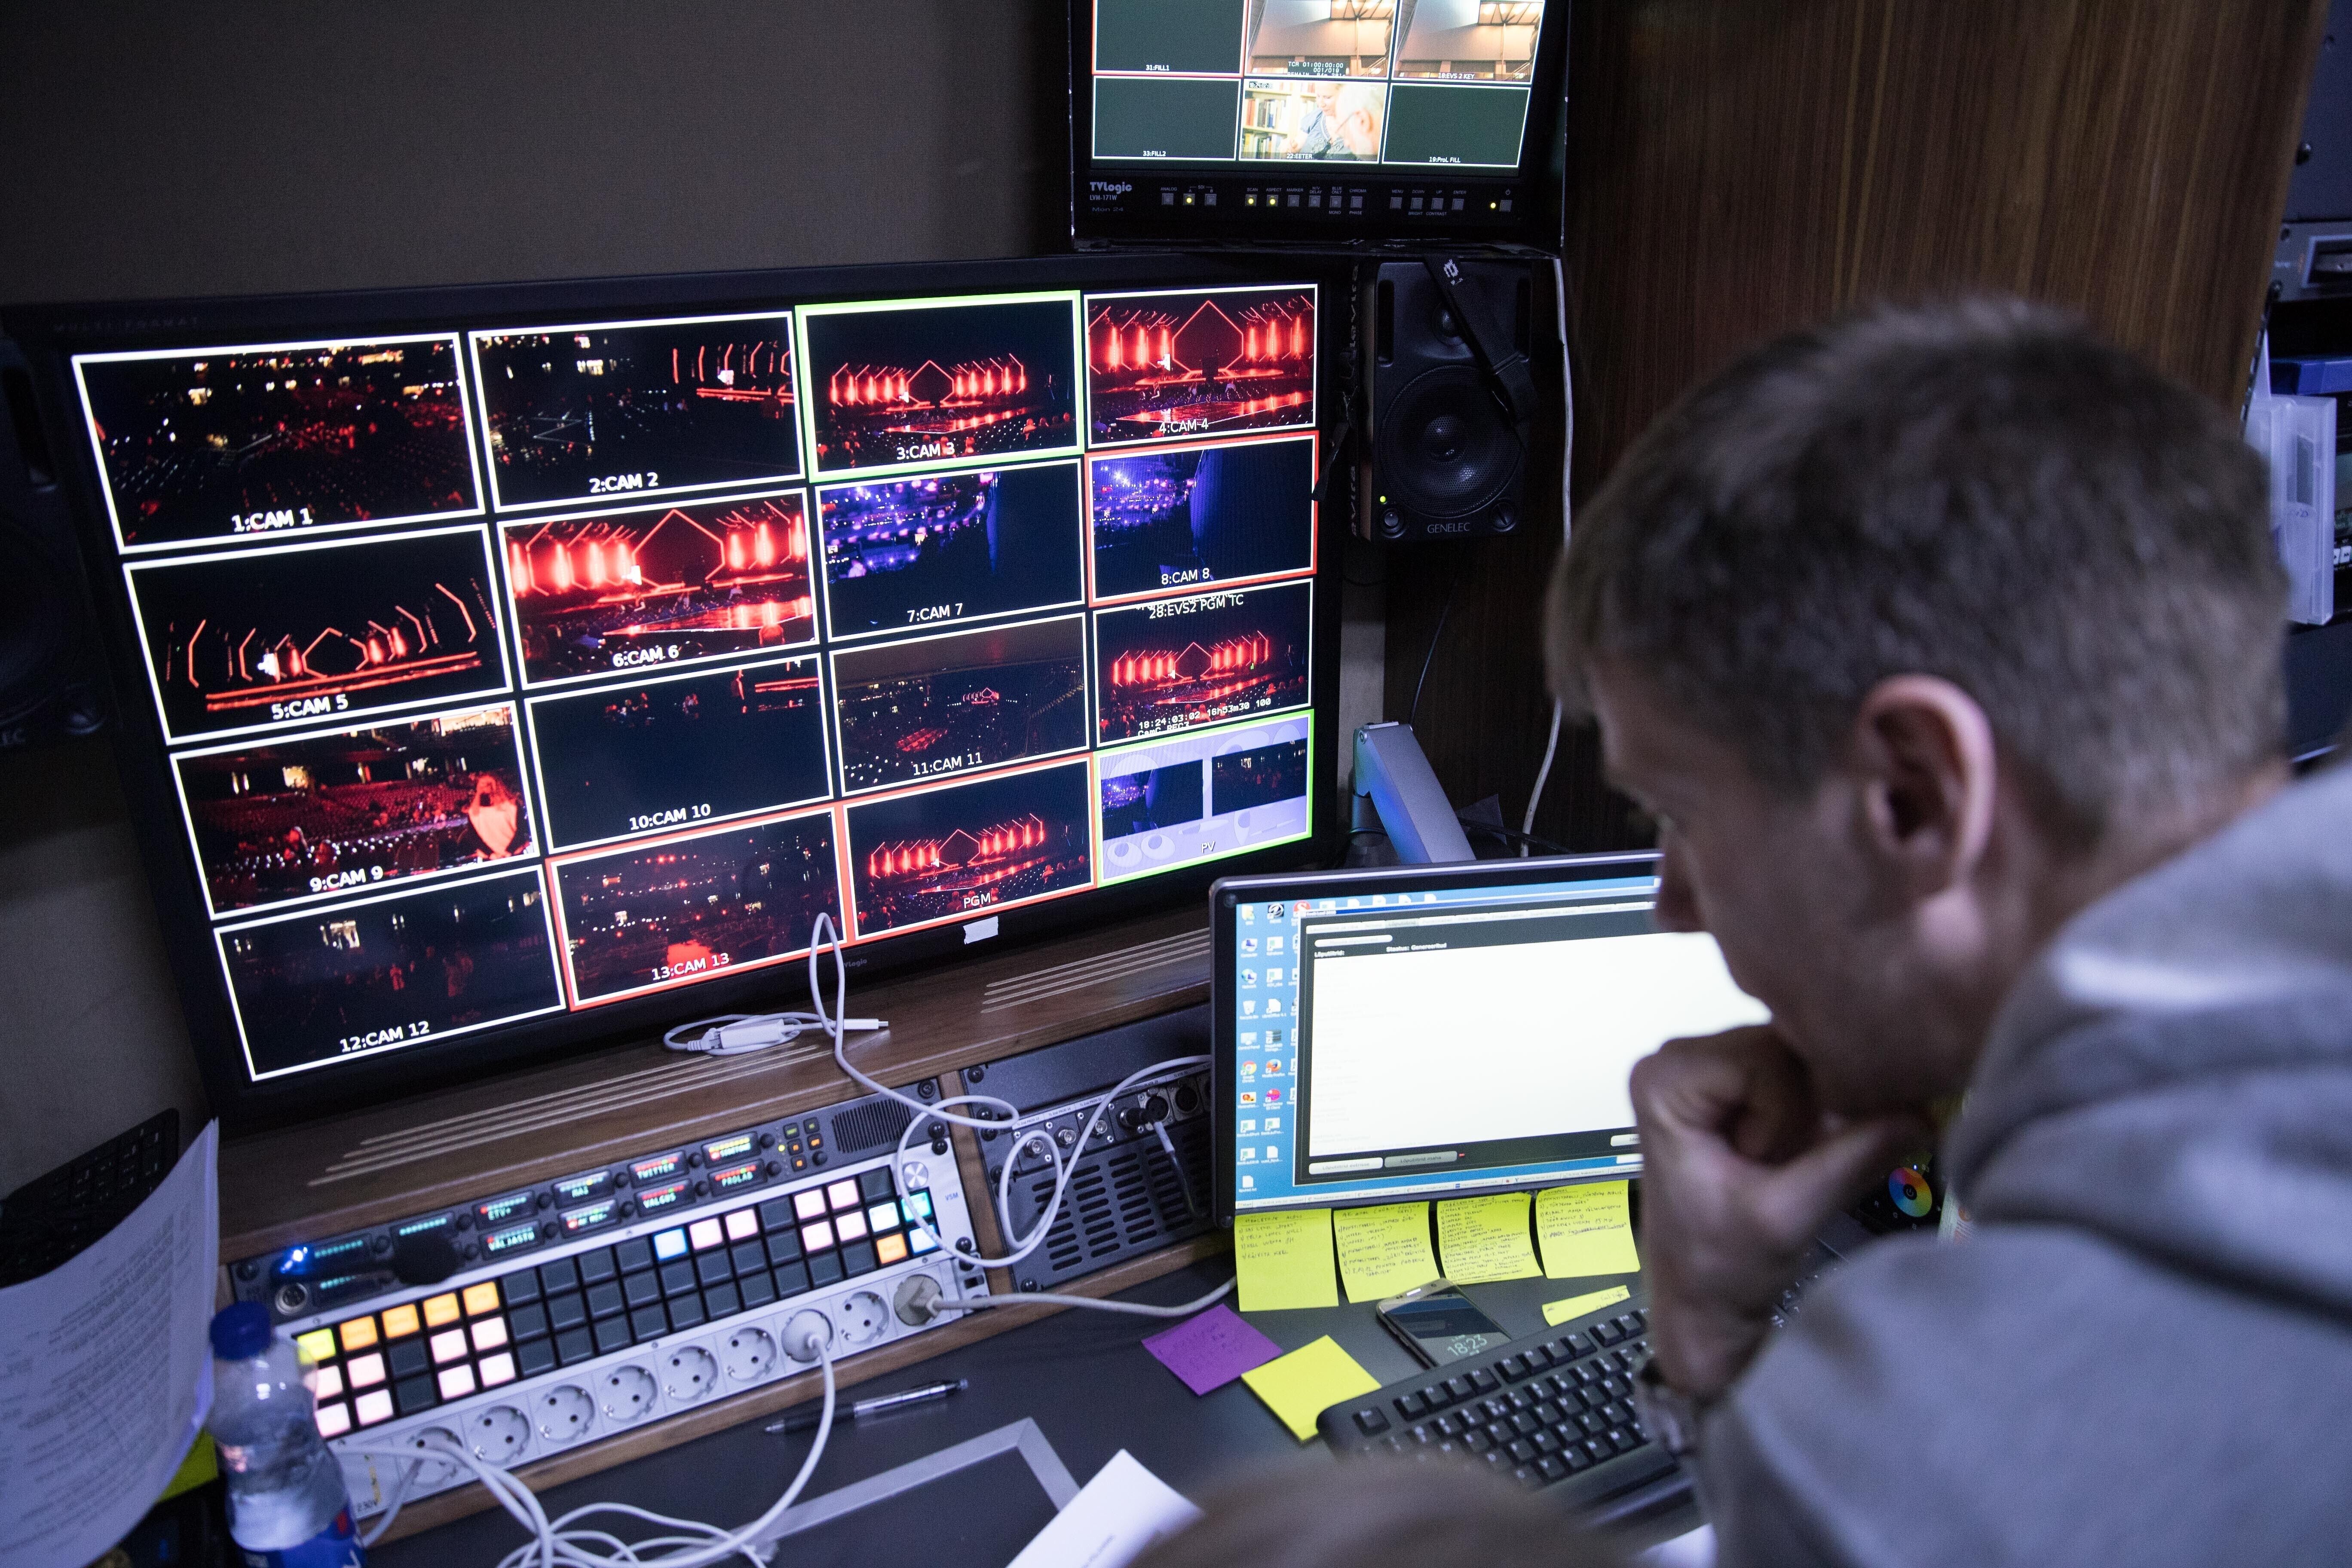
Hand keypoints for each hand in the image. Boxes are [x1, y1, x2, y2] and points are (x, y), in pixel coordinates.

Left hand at [1631, 1025, 1931, 1400]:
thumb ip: (1850, 1161)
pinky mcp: (1740, 1086)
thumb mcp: (1787, 1217)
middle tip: (1785, 1171)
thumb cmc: (1719, 1267)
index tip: (1768, 1167)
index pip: (1764, 1057)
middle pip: (1785, 1049)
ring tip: (1787, 1169)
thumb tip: (1923, 1114)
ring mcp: (1709, 1068)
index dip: (1787, 1113)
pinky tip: (1801, 1157)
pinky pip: (1803, 1079)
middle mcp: (1679, 1057)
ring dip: (1816, 1118)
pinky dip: (1818, 1120)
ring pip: (1802, 1063)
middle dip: (1807, 1114)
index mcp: (1666, 1078)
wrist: (1703, 1303)